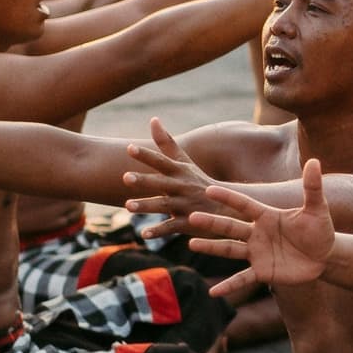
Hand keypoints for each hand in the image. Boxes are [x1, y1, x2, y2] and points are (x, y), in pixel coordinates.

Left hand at [121, 118, 217, 232]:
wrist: (226, 206)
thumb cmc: (198, 182)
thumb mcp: (185, 162)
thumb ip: (166, 143)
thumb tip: (153, 119)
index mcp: (180, 172)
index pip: (161, 161)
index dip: (146, 155)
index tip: (130, 148)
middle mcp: (182, 187)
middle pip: (161, 183)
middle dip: (145, 180)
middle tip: (126, 177)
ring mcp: (185, 205)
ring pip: (163, 205)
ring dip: (146, 205)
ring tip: (128, 206)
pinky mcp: (187, 223)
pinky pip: (170, 227)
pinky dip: (158, 231)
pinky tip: (143, 234)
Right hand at [188, 159, 336, 298]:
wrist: (325, 256)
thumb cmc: (320, 229)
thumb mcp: (317, 209)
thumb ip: (312, 187)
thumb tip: (314, 160)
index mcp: (267, 216)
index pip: (244, 204)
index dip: (228, 197)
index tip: (209, 189)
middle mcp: (257, 233)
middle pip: (230, 226)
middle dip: (212, 222)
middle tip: (191, 217)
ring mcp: (257, 253)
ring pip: (230, 250)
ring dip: (211, 247)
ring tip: (191, 243)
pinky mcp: (262, 272)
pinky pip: (242, 279)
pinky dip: (229, 286)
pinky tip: (214, 292)